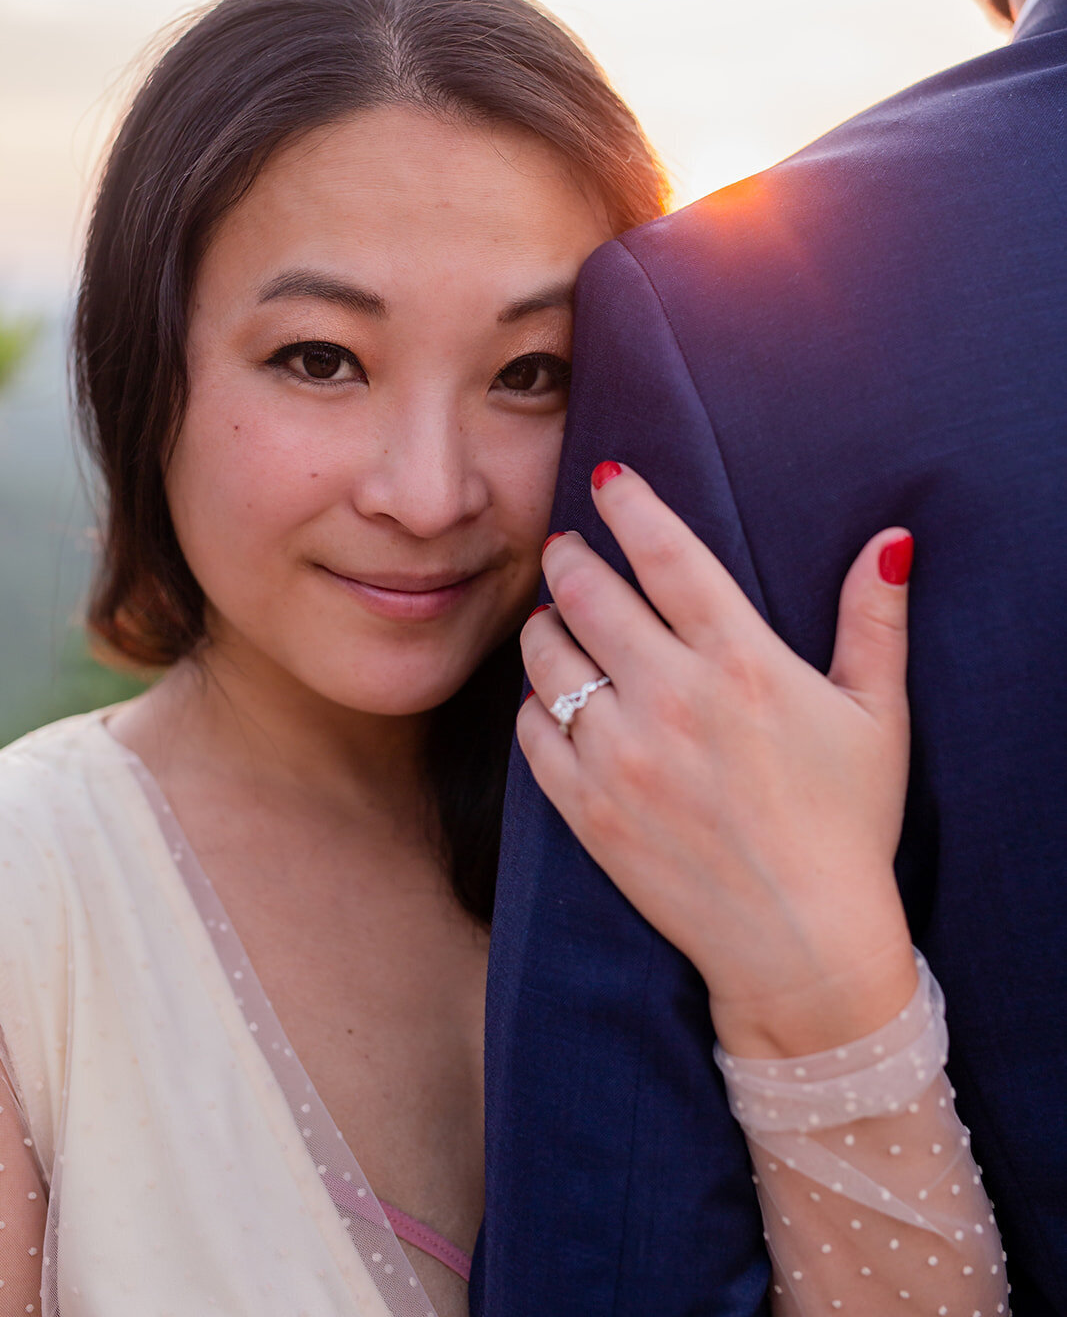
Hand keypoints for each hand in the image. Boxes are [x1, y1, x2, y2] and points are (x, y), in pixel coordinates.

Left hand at [517, 462, 918, 1058]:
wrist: (802, 944)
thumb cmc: (847, 826)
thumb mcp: (877, 717)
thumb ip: (875, 621)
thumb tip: (889, 539)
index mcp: (740, 664)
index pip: (668, 555)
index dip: (631, 505)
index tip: (608, 479)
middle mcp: (670, 700)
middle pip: (588, 593)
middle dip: (569, 557)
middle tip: (566, 547)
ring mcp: (620, 756)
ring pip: (547, 657)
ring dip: (545, 624)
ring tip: (554, 617)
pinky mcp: (587, 810)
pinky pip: (530, 732)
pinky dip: (532, 704)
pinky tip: (550, 697)